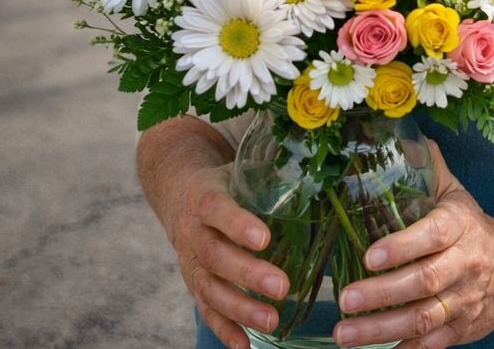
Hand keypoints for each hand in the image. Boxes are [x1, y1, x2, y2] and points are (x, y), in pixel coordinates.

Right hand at [171, 164, 290, 348]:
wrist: (180, 195)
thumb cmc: (224, 182)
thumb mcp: (240, 167)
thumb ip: (269, 170)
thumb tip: (313, 163)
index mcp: (204, 196)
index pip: (217, 209)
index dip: (238, 225)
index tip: (265, 239)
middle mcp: (192, 230)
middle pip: (215, 255)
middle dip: (248, 274)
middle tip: (282, 286)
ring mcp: (189, 260)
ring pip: (208, 288)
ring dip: (239, 308)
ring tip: (271, 320)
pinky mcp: (192, 282)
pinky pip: (204, 309)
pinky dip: (223, 329)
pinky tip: (244, 345)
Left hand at [331, 140, 493, 347]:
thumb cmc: (472, 227)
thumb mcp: (454, 192)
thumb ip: (427, 168)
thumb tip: (401, 136)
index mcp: (460, 226)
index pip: (431, 235)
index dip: (401, 246)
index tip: (368, 255)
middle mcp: (465, 264)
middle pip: (423, 281)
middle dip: (381, 294)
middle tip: (345, 298)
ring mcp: (464, 300)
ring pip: (422, 318)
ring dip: (381, 329)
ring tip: (345, 333)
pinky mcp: (462, 329)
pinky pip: (431, 344)